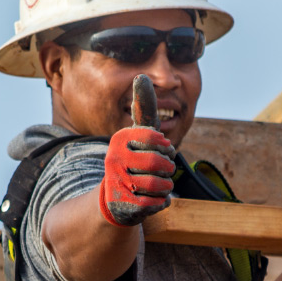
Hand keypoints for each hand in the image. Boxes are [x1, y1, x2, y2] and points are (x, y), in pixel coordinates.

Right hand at [99, 75, 175, 226]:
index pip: (160, 140)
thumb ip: (144, 108)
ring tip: (151, 187)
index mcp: (120, 139)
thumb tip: (142, 75)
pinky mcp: (123, 205)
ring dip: (164, 188)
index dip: (165, 148)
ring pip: (163, 186)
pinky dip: (160, 203)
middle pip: (164, 164)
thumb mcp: (139, 135)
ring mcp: (118, 183)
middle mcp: (115, 159)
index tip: (159, 150)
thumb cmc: (134, 160)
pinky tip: (148, 200)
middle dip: (167, 170)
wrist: (114, 199)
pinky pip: (158, 203)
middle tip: (155, 172)